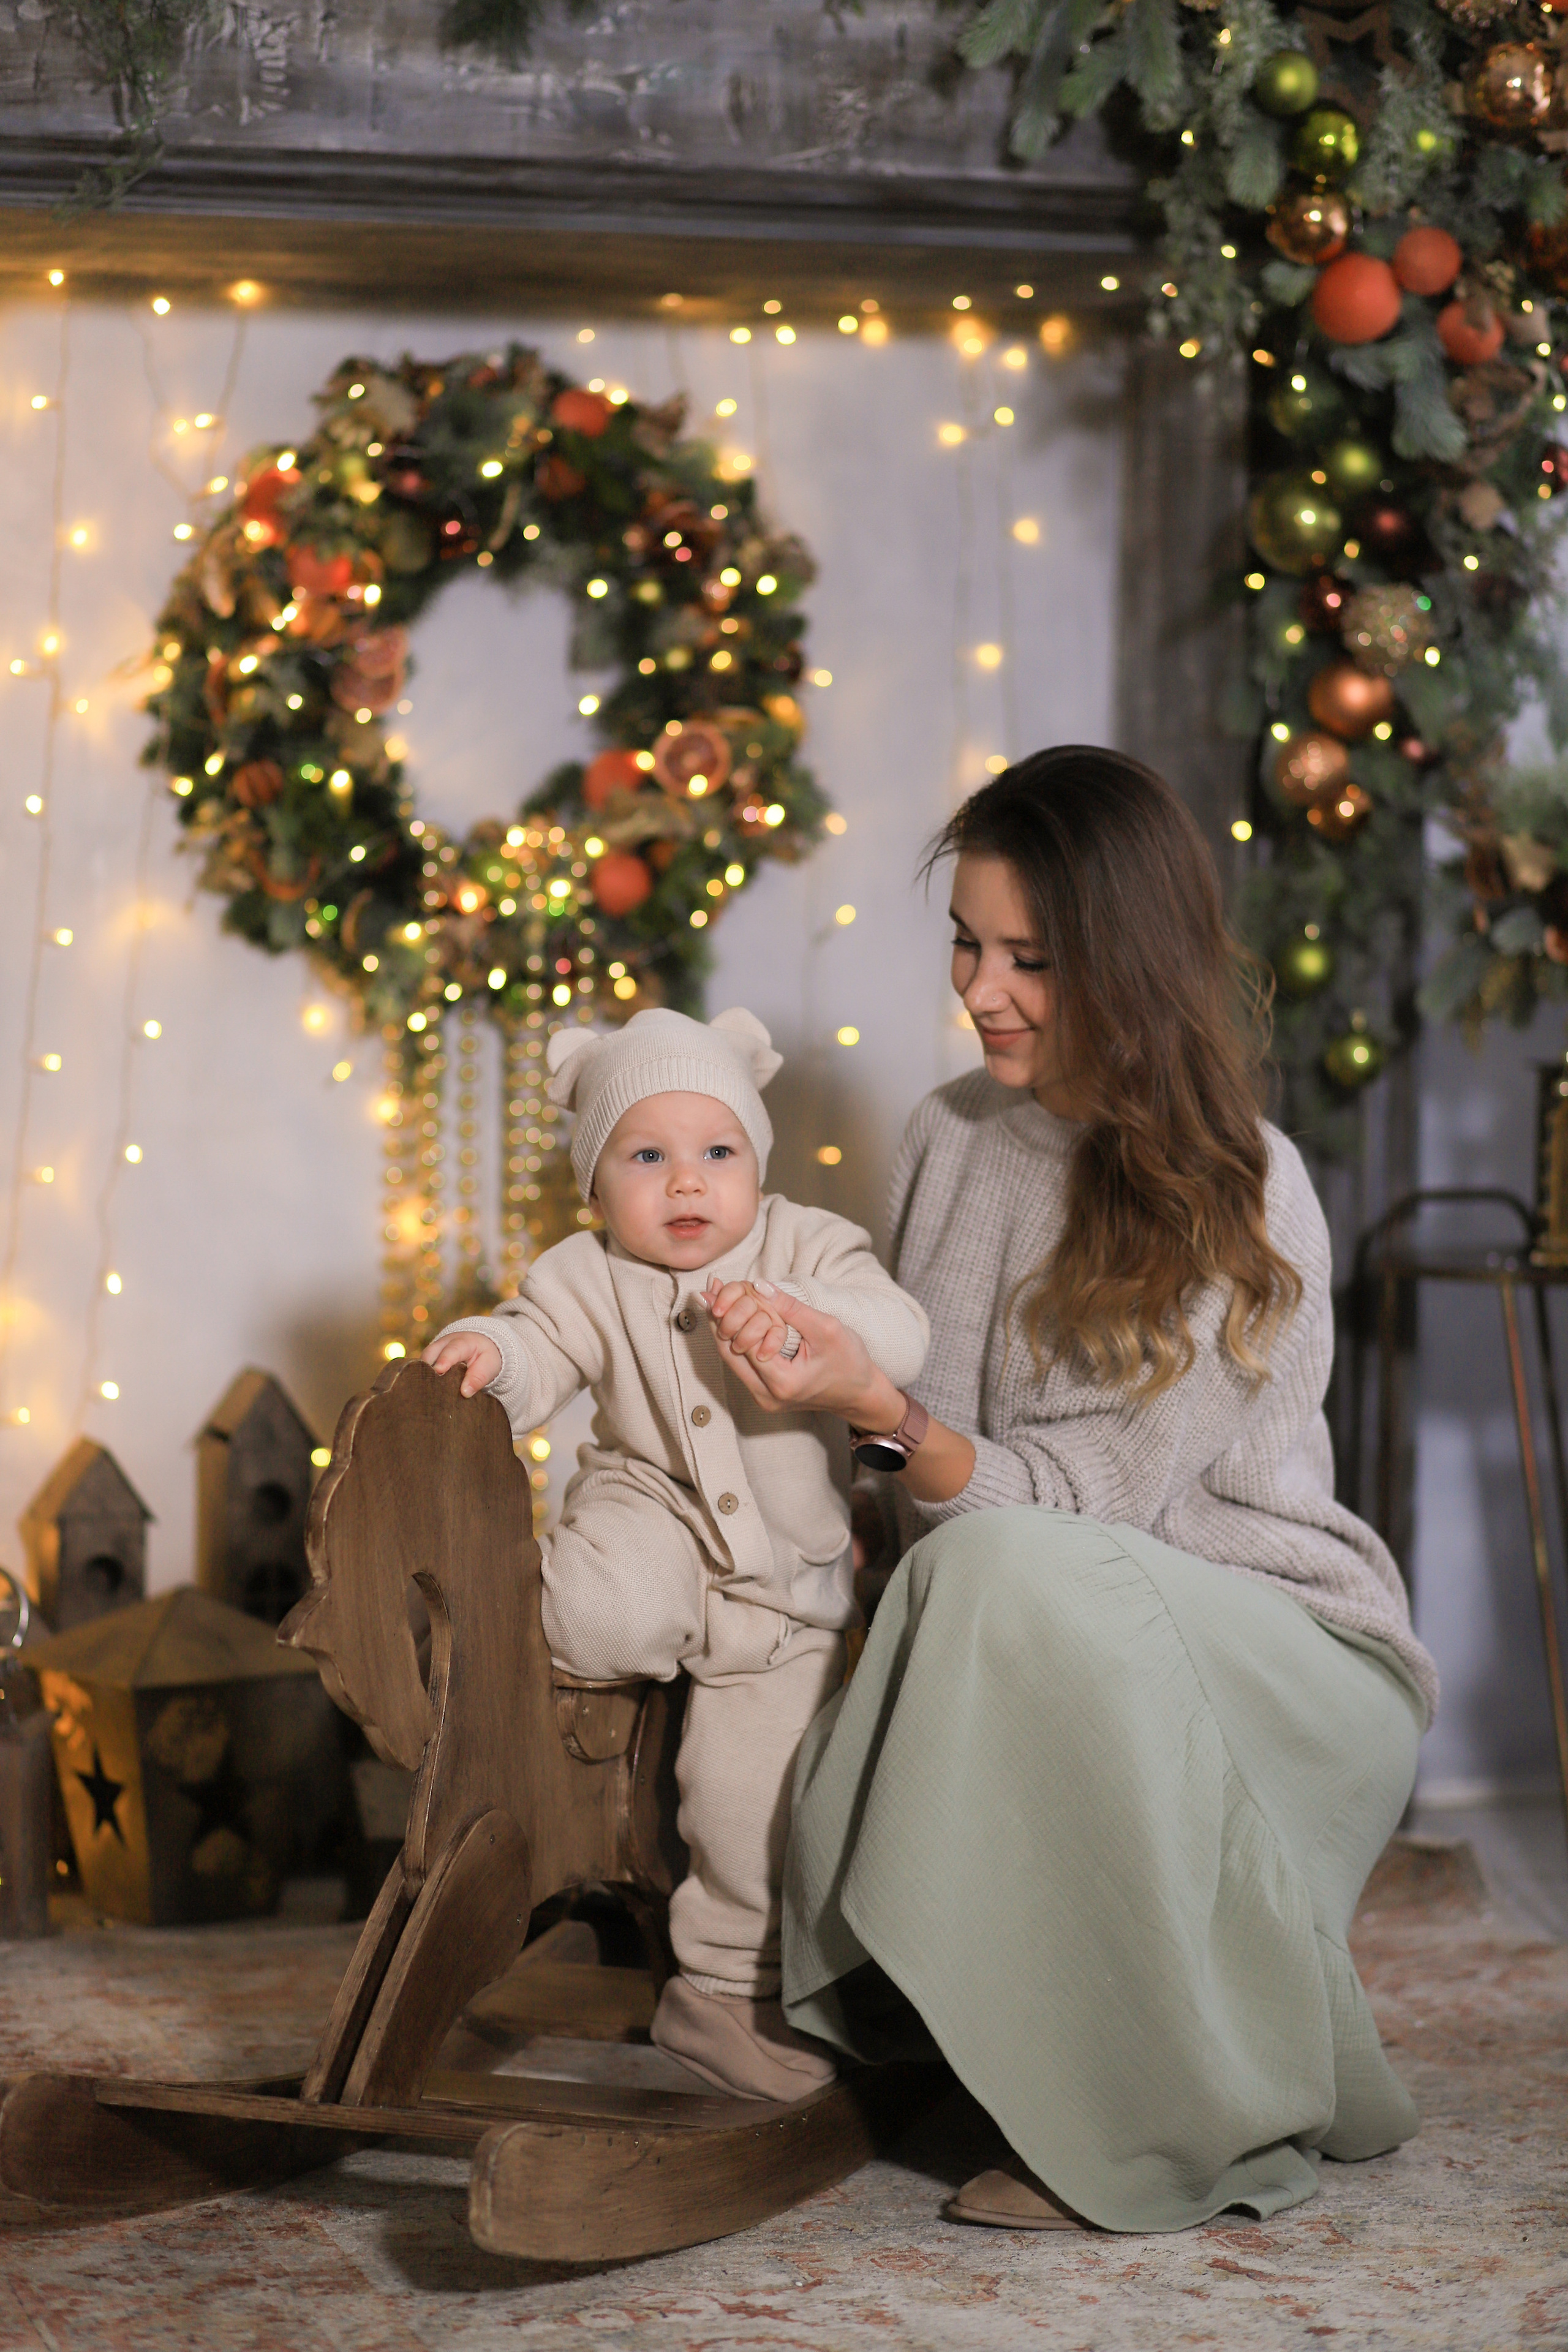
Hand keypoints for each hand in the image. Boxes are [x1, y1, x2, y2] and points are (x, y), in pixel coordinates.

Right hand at [422, 1330, 502, 1396]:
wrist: (479, 1346)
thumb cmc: (485, 1357)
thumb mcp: (489, 1366)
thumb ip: (479, 1378)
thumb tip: (465, 1393)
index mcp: (463, 1342)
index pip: (452, 1350)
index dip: (445, 1360)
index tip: (440, 1370)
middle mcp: (444, 1344)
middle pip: (430, 1354)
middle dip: (428, 1370)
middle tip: (429, 1388)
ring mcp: (433, 1351)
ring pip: (422, 1362)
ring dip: (423, 1376)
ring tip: (425, 1394)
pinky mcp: (427, 1360)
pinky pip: (420, 1369)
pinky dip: (422, 1380)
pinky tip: (423, 1393)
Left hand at [705, 1286, 901, 1426]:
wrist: (860, 1394)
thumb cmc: (850, 1361)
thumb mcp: (826, 1329)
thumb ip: (791, 1308)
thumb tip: (758, 1286)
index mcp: (782, 1382)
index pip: (743, 1340)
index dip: (730, 1309)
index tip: (719, 1283)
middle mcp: (766, 1395)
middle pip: (728, 1351)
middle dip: (719, 1317)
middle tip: (709, 1287)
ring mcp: (763, 1398)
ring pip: (731, 1358)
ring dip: (724, 1327)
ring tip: (714, 1295)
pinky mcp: (764, 1393)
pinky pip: (742, 1363)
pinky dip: (736, 1337)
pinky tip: (731, 1314)